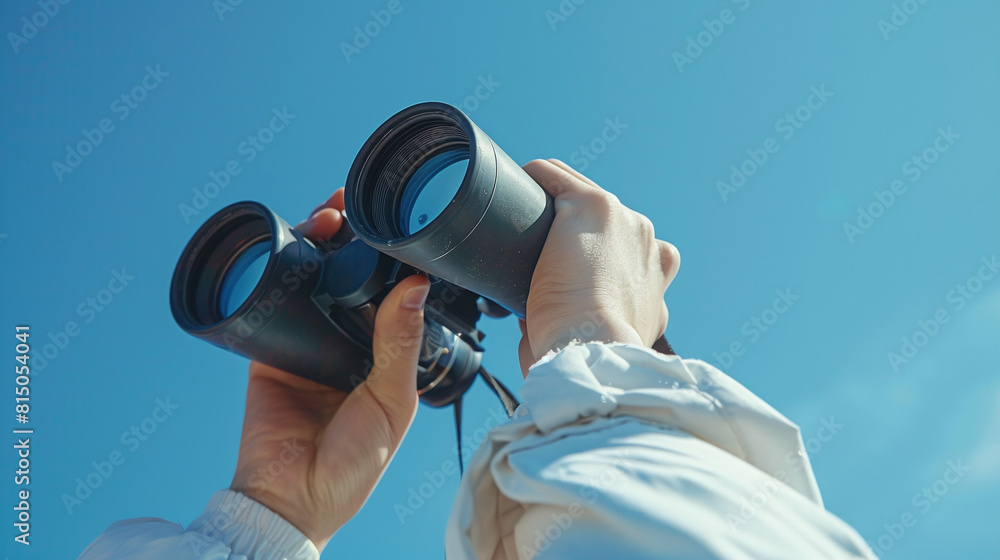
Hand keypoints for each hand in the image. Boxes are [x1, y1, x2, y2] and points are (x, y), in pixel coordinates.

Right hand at [229, 188, 430, 549]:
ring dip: (318, 245)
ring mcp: (308, 343)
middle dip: (352, 242)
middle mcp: (348, 344)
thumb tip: (415, 286)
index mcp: (385, 357)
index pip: (390, 298)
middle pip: (350, 280)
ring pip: (313, 282)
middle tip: (354, 208)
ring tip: (328, 213)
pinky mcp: (271, 348)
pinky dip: (280, 269)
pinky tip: (290, 241)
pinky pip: (274, 301)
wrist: (293, 498)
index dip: (392, 262)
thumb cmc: (355, 464)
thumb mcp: (390, 401)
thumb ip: (399, 344)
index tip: (396, 227)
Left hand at [516, 159, 679, 375]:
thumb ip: (577, 327)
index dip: (591, 263)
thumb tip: (532, 326)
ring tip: (520, 223)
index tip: (563, 276)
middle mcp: (648, 245)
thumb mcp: (595, 343)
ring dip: (553, 204)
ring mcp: (625, 221)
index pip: (625, 255)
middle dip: (573, 233)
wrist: (593, 348)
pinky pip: (555, 178)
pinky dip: (532, 180)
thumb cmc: (585, 356)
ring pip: (582, 193)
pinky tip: (513, 193)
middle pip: (606, 221)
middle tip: (536, 255)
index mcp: (655, 280)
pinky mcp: (594, 204)